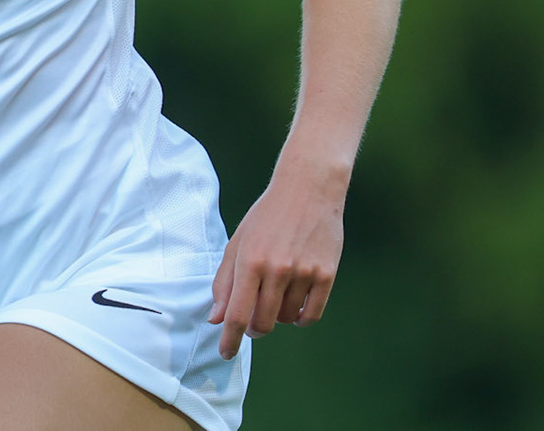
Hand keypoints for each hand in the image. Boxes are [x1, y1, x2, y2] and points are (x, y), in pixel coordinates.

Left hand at [207, 160, 346, 359]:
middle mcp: (277, 270)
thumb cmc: (266, 218)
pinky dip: (299, 319)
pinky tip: (293, 308)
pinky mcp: (327, 275)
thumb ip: (225, 282)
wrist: (307, 191)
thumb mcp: (237, 243)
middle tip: (251, 321)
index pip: (237, 314)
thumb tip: (217, 319)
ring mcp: (304, 273)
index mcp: (250, 261)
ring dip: (276, 317)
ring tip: (274, 296)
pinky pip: (311, 315)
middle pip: (262, 323)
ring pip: (285, 319)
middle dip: (253, 330)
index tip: (225, 353)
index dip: (230, 339)